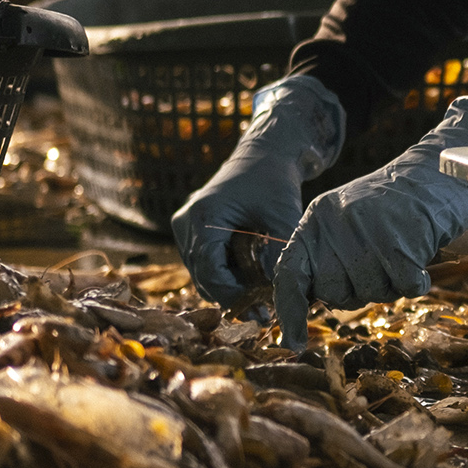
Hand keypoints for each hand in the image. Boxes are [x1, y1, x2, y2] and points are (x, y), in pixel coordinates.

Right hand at [170, 74, 344, 305]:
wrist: (263, 155)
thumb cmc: (274, 181)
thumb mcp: (283, 217)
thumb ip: (278, 253)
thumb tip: (276, 292)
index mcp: (203, 217)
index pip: (210, 271)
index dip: (233, 296)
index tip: (259, 312)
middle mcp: (185, 222)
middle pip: (203, 275)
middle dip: (232, 296)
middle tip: (262, 313)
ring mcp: (185, 226)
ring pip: (202, 272)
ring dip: (228, 287)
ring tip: (259, 301)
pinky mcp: (192, 229)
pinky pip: (204, 262)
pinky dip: (225, 274)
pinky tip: (250, 283)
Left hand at [272, 89, 467, 346]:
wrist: (443, 168)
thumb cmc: (399, 201)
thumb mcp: (350, 218)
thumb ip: (329, 253)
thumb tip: (313, 300)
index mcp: (318, 217)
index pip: (290, 272)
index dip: (290, 310)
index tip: (292, 342)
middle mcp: (337, 224)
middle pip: (333, 292)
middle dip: (357, 291)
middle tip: (381, 264)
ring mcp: (369, 232)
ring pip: (371, 293)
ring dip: (391, 283)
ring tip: (403, 249)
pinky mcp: (402, 242)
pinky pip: (405, 288)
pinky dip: (417, 281)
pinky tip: (422, 256)